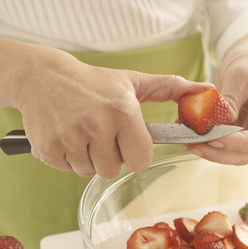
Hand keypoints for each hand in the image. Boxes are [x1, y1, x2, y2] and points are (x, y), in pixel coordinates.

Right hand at [15, 45, 211, 177]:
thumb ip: (170, 88)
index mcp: (122, 111)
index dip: (135, 154)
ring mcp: (69, 138)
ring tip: (81, 132)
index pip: (141, 161)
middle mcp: (96, 126)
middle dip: (110, 157)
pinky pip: (68, 169)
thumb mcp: (132, 82)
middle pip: (114, 170)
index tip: (126, 141)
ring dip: (89, 158)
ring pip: (90, 172)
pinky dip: (68, 157)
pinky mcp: (48, 148)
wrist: (42, 76)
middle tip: (100, 133)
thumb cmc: (92, 82)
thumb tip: (205, 90)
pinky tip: (65, 134)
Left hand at [185, 33, 247, 164]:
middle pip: (244, 153)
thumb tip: (218, 123)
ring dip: (208, 150)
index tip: (216, 140)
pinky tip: (187, 133)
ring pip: (229, 152)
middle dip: (218, 153)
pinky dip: (203, 140)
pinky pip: (218, 141)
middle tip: (195, 145)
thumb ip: (232, 98)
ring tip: (187, 141)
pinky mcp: (232, 131)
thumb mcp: (244, 73)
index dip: (238, 144)